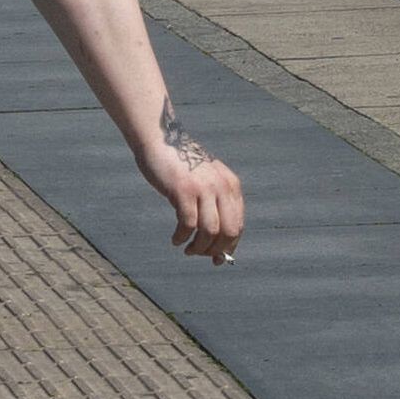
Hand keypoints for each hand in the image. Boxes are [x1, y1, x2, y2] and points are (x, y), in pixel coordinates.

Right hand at [143, 120, 245, 263]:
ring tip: (188, 249)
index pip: (238, 225)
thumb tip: (216, 243)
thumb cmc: (181, 166)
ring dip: (199, 248)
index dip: (229, 246)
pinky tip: (176, 239)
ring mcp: (204, 188)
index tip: (217, 258)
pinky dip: (182, 237)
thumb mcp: (207, 181)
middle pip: (229, 231)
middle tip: (200, 254)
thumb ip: (214, 205)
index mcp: (231, 185)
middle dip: (215, 250)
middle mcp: (222, 187)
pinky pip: (188, 224)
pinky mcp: (184, 190)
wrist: (161, 140)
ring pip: (210, 231)